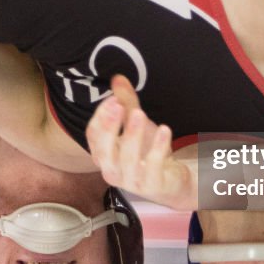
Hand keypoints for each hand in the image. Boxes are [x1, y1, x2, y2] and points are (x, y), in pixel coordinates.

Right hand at [86, 75, 196, 210]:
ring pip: (127, 159)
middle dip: (109, 127)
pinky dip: (159, 147)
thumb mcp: (135, 125)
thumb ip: (126, 103)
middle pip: (103, 150)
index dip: (101, 116)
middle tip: (117, 105)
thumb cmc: (146, 153)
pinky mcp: (152, 185)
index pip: (93, 135)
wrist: (170, 181)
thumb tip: (118, 78)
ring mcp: (132, 180)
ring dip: (132, 135)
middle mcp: (112, 169)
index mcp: (103, 154)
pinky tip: (166, 129)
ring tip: (139, 113)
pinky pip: (153, 166)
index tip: (113, 98)